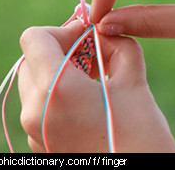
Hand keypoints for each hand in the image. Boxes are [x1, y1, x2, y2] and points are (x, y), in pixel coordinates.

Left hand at [18, 20, 174, 152]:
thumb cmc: (142, 140)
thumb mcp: (135, 82)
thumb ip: (119, 45)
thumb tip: (103, 33)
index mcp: (55, 89)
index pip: (34, 38)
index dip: (61, 30)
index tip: (87, 37)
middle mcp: (35, 111)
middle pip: (32, 58)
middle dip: (61, 49)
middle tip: (92, 55)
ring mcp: (34, 131)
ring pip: (34, 81)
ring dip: (59, 70)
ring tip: (93, 76)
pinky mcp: (40, 143)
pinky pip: (39, 103)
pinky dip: (57, 92)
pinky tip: (87, 99)